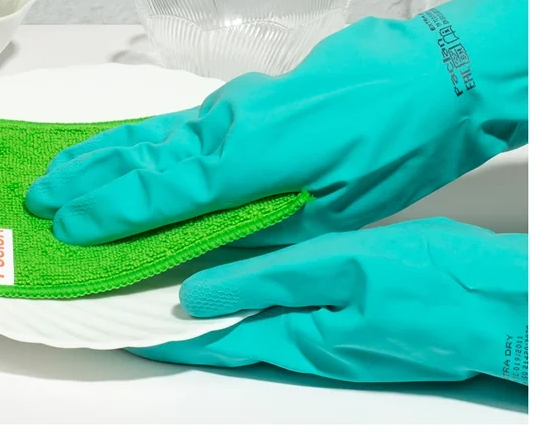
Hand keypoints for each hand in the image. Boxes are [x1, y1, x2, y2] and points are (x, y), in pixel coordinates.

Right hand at [26, 0, 526, 245]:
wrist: (420, 77)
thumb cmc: (384, 146)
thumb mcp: (327, 210)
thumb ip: (255, 227)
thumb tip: (201, 249)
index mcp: (242, 156)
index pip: (158, 188)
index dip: (108, 210)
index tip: (65, 225)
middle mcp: (223, 125)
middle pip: (140, 154)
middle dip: (86, 178)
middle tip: (37, 196)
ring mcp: (229, 106)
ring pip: (151, 132)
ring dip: (100, 153)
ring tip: (57, 167)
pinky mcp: (240, 99)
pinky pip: (174, 121)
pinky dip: (137, 136)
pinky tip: (122, 144)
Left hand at [129, 219, 528, 383]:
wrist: (492, 304)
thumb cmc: (425, 284)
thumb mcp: (339, 268)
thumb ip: (265, 283)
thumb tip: (197, 296)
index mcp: (297, 336)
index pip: (211, 342)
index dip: (165, 336)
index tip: (124, 324)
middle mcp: (307, 348)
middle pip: (227, 339)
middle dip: (183, 325)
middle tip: (142, 299)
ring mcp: (331, 343)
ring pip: (254, 328)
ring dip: (215, 314)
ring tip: (180, 287)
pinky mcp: (350, 329)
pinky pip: (285, 318)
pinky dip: (252, 303)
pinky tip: (248, 281)